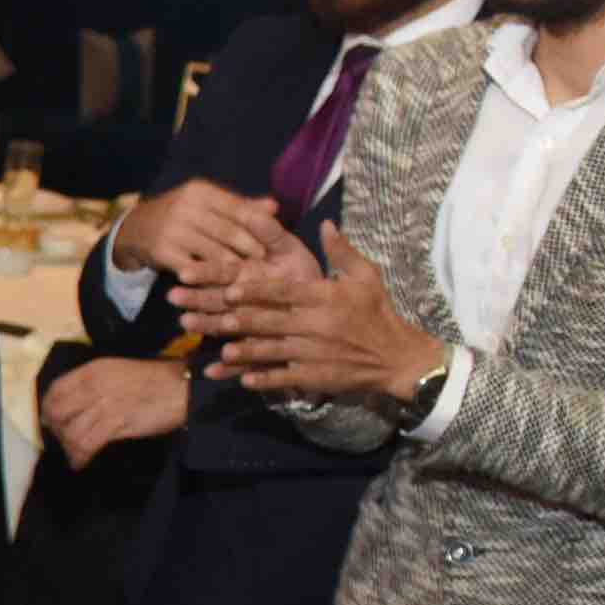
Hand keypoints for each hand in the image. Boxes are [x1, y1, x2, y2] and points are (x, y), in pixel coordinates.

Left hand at [38, 353, 188, 467]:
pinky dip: (80, 456)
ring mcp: (104, 405)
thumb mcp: (117, 372)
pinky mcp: (116, 424)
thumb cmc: (153, 380)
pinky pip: (87, 444)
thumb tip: (74, 403)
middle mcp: (93, 386)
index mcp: (92, 371)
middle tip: (62, 439)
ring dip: (68, 447)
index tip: (49, 419)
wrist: (181, 387)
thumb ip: (94, 385)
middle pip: (57, 412)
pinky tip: (81, 462)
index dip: (48, 407)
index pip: (55, 389)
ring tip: (74, 453)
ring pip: (70, 431)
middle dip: (56, 429)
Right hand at [110, 177, 293, 284]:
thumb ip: (241, 207)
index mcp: (201, 191)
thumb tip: (275, 207)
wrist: (136, 229)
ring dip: (233, 269)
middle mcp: (185, 207)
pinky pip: (194, 269)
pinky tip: (224, 288)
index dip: (258, 226)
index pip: (237, 208)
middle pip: (228, 232)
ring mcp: (172, 230)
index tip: (275, 242)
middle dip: (250, 249)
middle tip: (268, 265)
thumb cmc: (183, 216)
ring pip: (213, 253)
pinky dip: (210, 280)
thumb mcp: (207, 205)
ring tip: (252, 279)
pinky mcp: (163, 251)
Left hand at [186, 233, 442, 403]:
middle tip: (206, 319)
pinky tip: (243, 379)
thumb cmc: (377, 312)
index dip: (255, 291)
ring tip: (221, 351)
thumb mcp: (365, 277)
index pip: (284, 292)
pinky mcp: (316, 376)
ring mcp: (315, 352)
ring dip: (246, 352)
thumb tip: (326, 224)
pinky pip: (285, 378)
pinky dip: (265, 379)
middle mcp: (317, 324)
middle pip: (270, 321)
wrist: (398, 357)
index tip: (228, 290)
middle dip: (236, 320)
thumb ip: (341, 252)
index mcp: (325, 297)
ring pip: (273, 351)